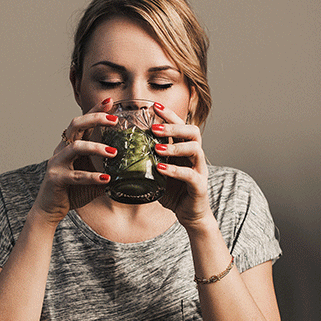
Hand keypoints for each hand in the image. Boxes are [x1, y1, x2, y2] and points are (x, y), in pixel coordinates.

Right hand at [34, 99, 117, 223]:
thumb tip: (131, 169)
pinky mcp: (56, 179)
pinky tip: (106, 179)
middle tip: (114, 120)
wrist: (50, 209)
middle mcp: (62, 150)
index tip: (110, 101)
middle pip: (76, 125)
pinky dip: (92, 177)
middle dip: (95, 119)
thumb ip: (105, 168)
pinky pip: (76, 176)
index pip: (83, 123)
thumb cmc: (72, 191)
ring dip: (96, 147)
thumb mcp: (91, 175)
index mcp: (70, 145)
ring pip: (75, 147)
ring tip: (114, 152)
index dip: (95, 111)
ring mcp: (57, 163)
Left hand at [152, 103, 211, 228]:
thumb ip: (146, 160)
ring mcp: (199, 170)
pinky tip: (161, 169)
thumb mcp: (158, 172)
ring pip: (194, 149)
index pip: (180, 125)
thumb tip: (120, 150)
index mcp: (184, 150)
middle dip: (173, 126)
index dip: (168, 114)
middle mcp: (195, 156)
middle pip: (192, 131)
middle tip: (153, 128)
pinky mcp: (199, 186)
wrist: (190, 214)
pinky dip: (175, 170)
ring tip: (156, 148)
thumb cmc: (174, 191)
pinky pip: (190, 175)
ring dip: (174, 146)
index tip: (153, 105)